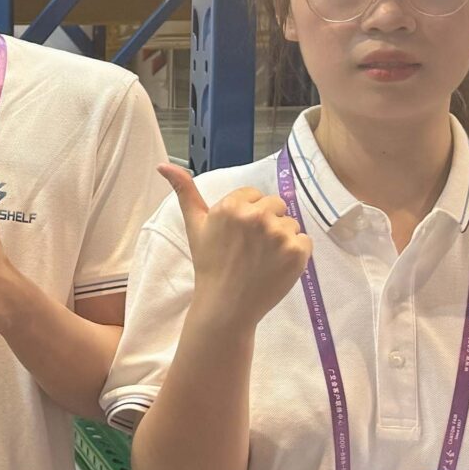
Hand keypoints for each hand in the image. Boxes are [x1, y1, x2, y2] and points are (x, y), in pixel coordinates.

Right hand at [163, 164, 310, 329]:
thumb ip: (184, 191)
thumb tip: (164, 165)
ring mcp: (279, 234)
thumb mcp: (194, 225)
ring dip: (281, 238)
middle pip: (276, 205)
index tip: (238, 235)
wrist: (226, 304)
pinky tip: (277, 265)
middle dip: (267, 222)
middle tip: (251, 248)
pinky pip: (304, 240)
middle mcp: (256, 216)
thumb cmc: (209, 264)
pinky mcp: (297, 251)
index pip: (254, 195)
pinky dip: (295, 253)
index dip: (247, 214)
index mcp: (231, 206)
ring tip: (263, 258)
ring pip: (290, 223)